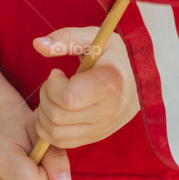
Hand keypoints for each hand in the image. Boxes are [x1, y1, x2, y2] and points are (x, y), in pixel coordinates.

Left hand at [31, 26, 139, 179]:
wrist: (141, 76)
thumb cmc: (116, 54)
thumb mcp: (95, 38)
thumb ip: (66, 38)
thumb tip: (37, 43)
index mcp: (111, 83)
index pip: (68, 97)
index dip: (53, 85)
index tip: (58, 73)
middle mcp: (108, 111)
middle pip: (57, 116)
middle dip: (45, 96)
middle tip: (54, 83)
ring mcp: (103, 128)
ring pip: (55, 133)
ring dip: (44, 114)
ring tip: (55, 96)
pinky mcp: (97, 136)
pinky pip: (62, 142)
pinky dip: (49, 128)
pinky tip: (57, 109)